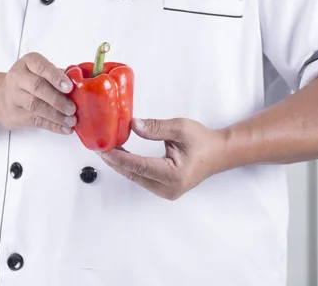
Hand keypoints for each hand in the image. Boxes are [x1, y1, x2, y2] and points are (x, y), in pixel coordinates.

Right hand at [0, 52, 76, 133]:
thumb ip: (60, 75)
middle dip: (57, 99)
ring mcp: (13, 96)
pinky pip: (35, 120)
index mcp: (28, 62)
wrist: (1, 98)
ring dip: (56, 115)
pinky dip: (52, 125)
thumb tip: (82, 83)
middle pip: (37, 87)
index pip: (41, 66)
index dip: (56, 77)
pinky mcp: (14, 114)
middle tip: (72, 108)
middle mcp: (18, 77)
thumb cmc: (30, 82)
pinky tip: (64, 128)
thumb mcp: (42, 72)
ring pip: (35, 106)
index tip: (69, 87)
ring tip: (71, 120)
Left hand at [99, 118, 225, 200]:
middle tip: (98, 147)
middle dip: (115, 161)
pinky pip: (141, 178)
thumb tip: (132, 125)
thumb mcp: (180, 128)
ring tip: (106, 149)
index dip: (119, 158)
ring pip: (136, 177)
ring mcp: (166, 192)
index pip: (140, 166)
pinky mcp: (164, 190)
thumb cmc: (203, 141)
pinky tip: (120, 155)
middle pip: (134, 174)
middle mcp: (170, 188)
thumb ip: (155, 128)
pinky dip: (130, 166)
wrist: (219, 153)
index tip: (103, 150)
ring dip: (121, 164)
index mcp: (175, 175)